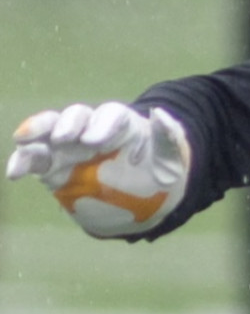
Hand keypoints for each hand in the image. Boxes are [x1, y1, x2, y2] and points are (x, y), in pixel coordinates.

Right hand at [8, 103, 192, 237]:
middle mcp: (92, 131)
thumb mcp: (170, 158)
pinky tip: (15, 172)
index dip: (102, 124)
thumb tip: (161, 114)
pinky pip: (34, 160)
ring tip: (24, 140)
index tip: (96, 141)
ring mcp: (70, 148)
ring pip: (49, 132)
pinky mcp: (53, 168)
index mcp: (122, 125)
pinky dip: (22, 162)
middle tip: (65, 137)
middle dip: (68, 123)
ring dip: (36, 134)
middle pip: (76, 117)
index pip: (111, 115)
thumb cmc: (158, 172)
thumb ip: (167, 137)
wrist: (141, 199)